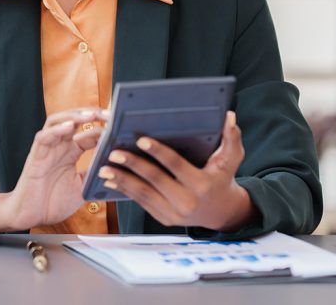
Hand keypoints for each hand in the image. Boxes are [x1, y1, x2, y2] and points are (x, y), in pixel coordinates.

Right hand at [3, 108, 106, 230]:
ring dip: (74, 116)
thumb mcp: (83, 187)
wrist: (31, 216)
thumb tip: (118, 166)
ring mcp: (47, 149)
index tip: (121, 126)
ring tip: (91, 115)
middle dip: (92, 114)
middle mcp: (59, 146)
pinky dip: (56, 130)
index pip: (89, 132)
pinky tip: (69, 126)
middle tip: (110, 114)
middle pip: (75, 120)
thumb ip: (95, 173)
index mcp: (71, 152)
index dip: (105, 128)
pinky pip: (44, 137)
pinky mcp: (36, 155)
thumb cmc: (54, 201)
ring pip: (58, 122)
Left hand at [98, 110, 254, 230]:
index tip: (141, 140)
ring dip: (121, 180)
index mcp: (202, 184)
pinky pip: (141, 203)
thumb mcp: (231, 160)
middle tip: (113, 152)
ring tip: (103, 168)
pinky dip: (125, 191)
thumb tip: (229, 115)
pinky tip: (110, 181)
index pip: (176, 165)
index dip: (158, 152)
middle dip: (132, 165)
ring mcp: (174, 214)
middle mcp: (188, 201)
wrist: (222, 213)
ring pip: (143, 194)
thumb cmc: (222, 179)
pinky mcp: (164, 219)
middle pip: (155, 180)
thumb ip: (231, 138)